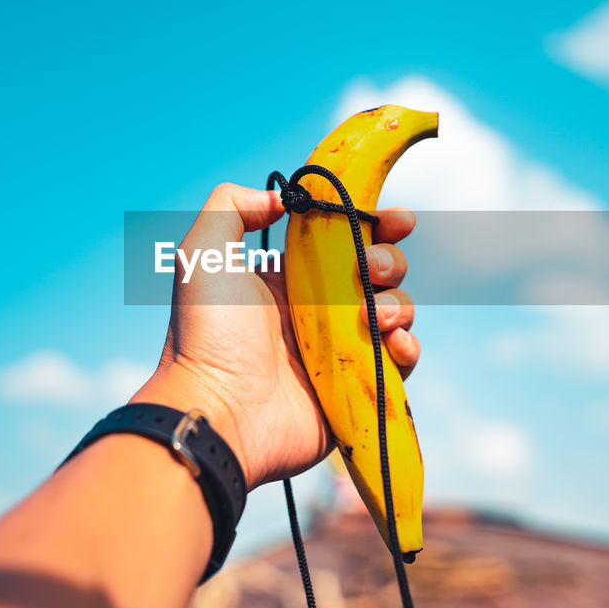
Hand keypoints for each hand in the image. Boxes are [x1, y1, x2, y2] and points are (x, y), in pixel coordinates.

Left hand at [138, 183, 419, 489]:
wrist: (219, 411)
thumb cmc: (207, 334)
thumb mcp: (202, 254)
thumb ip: (231, 207)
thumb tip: (282, 197)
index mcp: (289, 278)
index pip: (343, 240)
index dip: (375, 225)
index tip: (394, 219)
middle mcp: (318, 311)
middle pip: (378, 272)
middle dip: (388, 261)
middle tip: (370, 269)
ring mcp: (340, 352)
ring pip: (394, 313)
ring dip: (397, 304)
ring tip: (371, 316)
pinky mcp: (356, 389)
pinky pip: (400, 363)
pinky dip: (407, 347)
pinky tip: (392, 343)